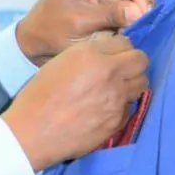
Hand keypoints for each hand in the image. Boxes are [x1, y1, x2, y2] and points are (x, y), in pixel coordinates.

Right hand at [0, 33, 149, 169]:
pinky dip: (122, 106)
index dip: (119, 49)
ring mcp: (117, 98)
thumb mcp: (60, 62)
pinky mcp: (118, 120)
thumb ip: (89, 54)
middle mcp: (109, 72)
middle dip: (133, 64)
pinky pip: (131, 107)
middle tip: (120, 71)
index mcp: (91, 54)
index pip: (125, 42)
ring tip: (114, 90)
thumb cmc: (39, 95)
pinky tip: (105, 109)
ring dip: (131, 84)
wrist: (32, 132)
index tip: (112, 56)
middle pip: (141, 61)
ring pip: (142, 83)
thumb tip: (109, 52)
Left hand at [15, 0, 154, 64]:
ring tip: (133, 31)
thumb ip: (110, 15)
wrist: (33, 44)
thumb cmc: (50, 30)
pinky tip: (127, 32)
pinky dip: (130, 19)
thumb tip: (140, 11)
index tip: (148, 15)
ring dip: (137, 13)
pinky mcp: (104, 3)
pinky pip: (126, 8)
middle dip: (142, 3)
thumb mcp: (79, 23)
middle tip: (143, 25)